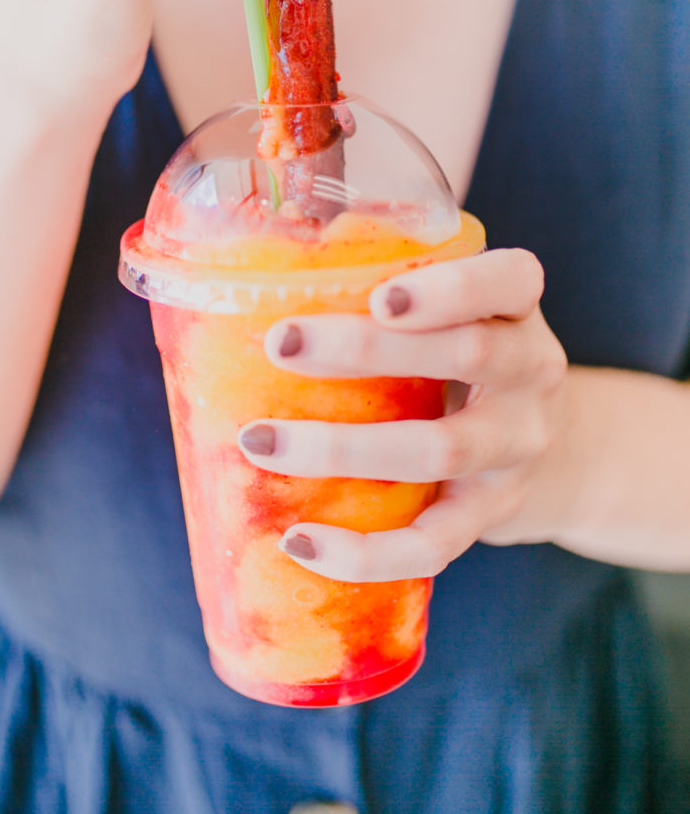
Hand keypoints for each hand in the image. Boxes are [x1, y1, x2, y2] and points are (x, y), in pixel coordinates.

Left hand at [238, 249, 569, 581]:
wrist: (554, 450)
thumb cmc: (465, 357)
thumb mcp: (456, 309)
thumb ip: (387, 281)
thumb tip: (269, 262)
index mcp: (517, 307)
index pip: (510, 281)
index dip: (450, 290)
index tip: (379, 298)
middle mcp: (532, 373)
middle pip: (466, 355)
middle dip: (366, 349)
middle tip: (280, 343)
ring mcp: (517, 450)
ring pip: (441, 450)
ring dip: (342, 447)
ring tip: (259, 441)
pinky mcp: (491, 514)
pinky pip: (433, 543)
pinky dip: (365, 551)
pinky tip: (300, 540)